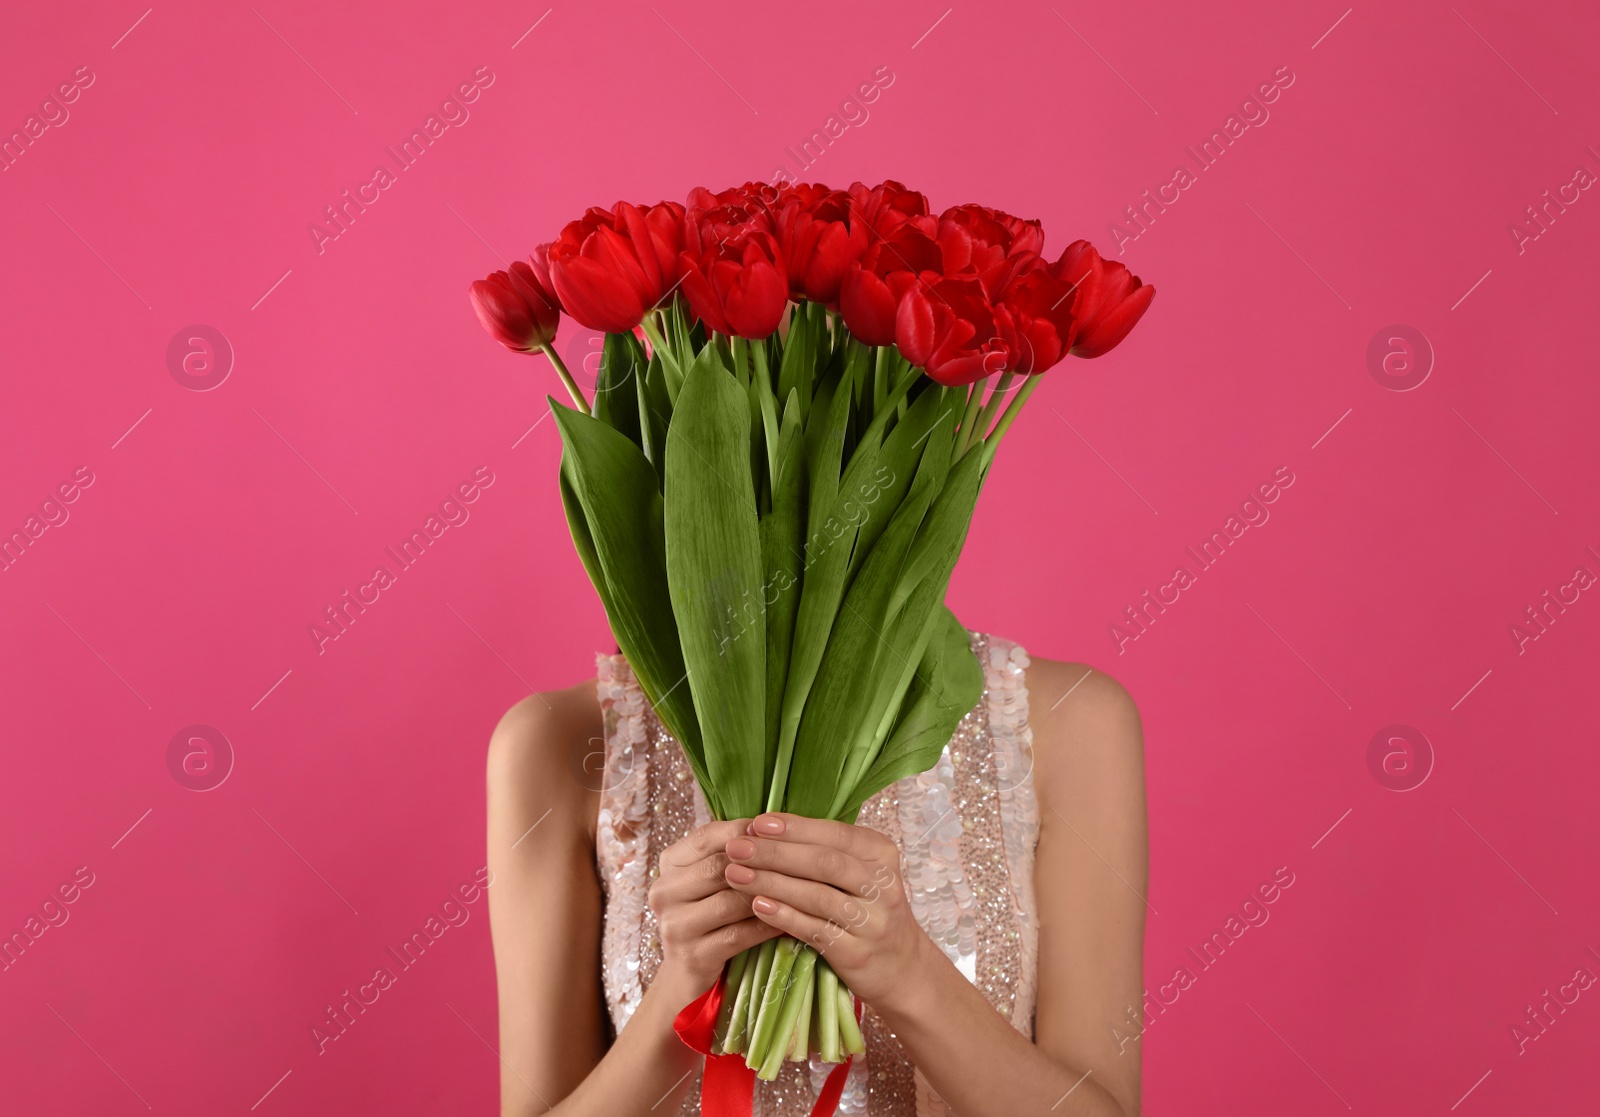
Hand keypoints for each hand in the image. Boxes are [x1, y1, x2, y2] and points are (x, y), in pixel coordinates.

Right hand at [647, 819, 784, 1002]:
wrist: (689, 974)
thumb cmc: (713, 917)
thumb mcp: (715, 880)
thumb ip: (734, 853)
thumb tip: (773, 823)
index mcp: (669, 863)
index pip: (708, 836)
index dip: (744, 831)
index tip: (781, 828)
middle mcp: (664, 891)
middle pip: (719, 866)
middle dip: (762, 861)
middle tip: (800, 858)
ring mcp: (674, 925)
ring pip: (730, 901)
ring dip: (769, 894)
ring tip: (802, 887)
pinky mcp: (691, 955)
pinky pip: (739, 935)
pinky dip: (768, 925)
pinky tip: (792, 920)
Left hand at [722, 813, 934, 1005]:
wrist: (901, 967)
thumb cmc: (866, 910)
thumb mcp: (859, 873)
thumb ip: (824, 851)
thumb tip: (762, 830)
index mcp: (881, 853)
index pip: (834, 833)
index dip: (793, 827)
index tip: (755, 823)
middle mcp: (882, 883)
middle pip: (824, 862)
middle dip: (774, 853)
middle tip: (736, 848)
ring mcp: (873, 919)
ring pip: (816, 895)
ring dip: (771, 882)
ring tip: (736, 875)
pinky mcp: (857, 952)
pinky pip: (814, 929)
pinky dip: (783, 915)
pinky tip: (757, 905)